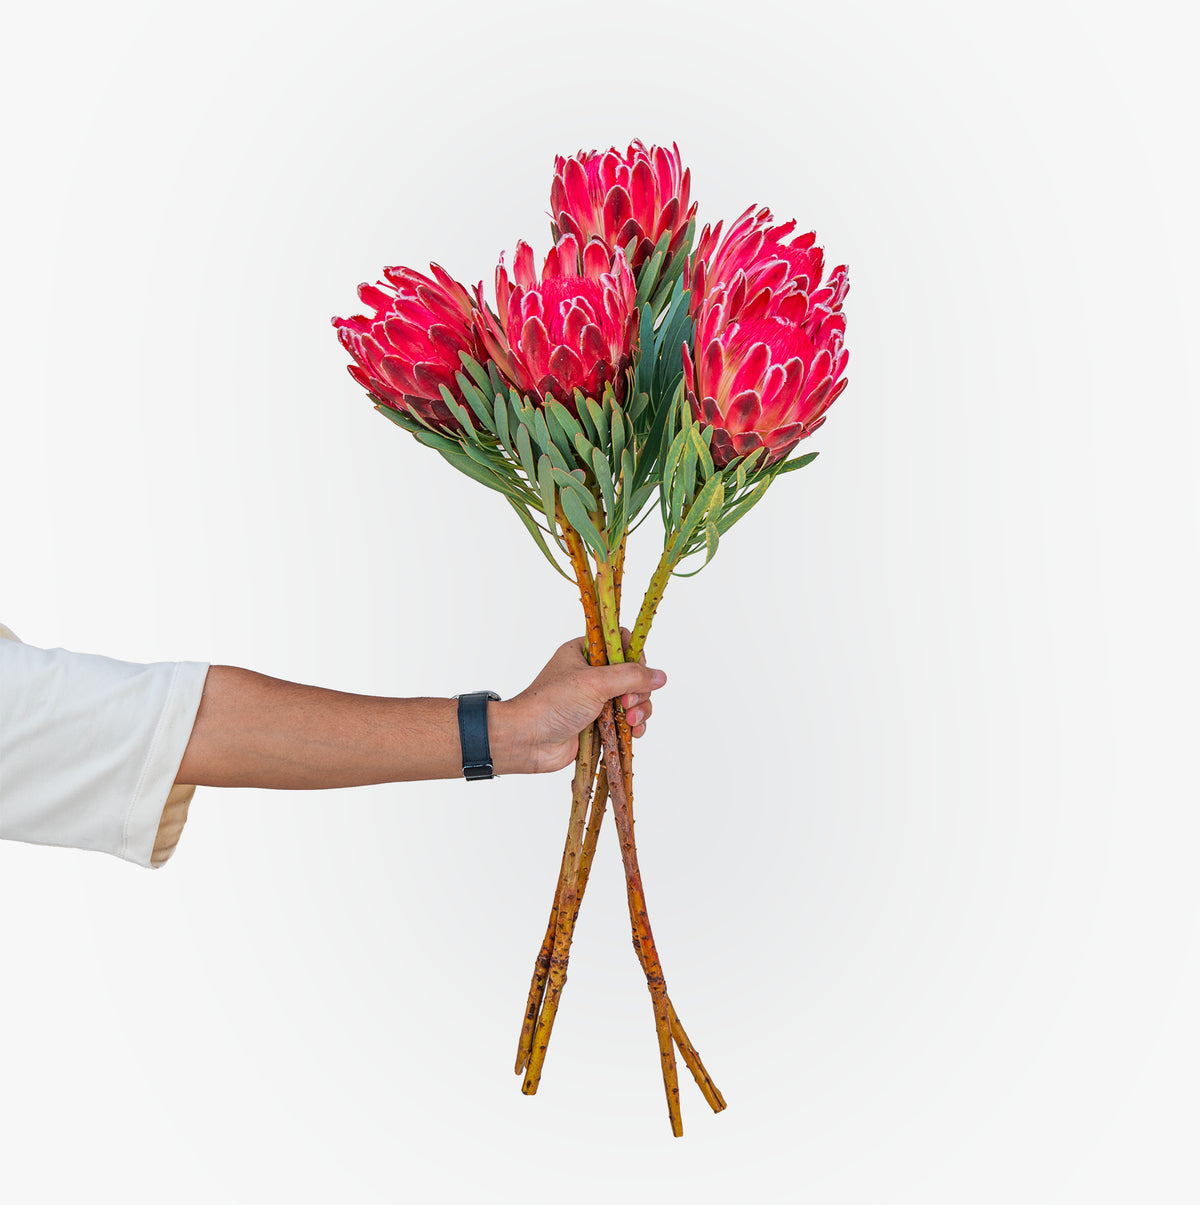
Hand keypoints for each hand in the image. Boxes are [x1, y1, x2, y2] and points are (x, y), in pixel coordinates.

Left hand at [494, 630, 666, 773]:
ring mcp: (596, 699)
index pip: (621, 643)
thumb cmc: (553, 703)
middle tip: (627, 703)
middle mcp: (592, 674)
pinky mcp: (599, 723)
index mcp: (585, 653)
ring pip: (634, 699)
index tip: (637, 671)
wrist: (527, 741)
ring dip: (639, 709)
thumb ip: (631, 676)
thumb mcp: (594, 682)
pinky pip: (627, 720)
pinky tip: (632, 733)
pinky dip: (634, 726)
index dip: (635, 656)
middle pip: (633, 674)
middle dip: (639, 690)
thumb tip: (661, 676)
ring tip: (630, 721)